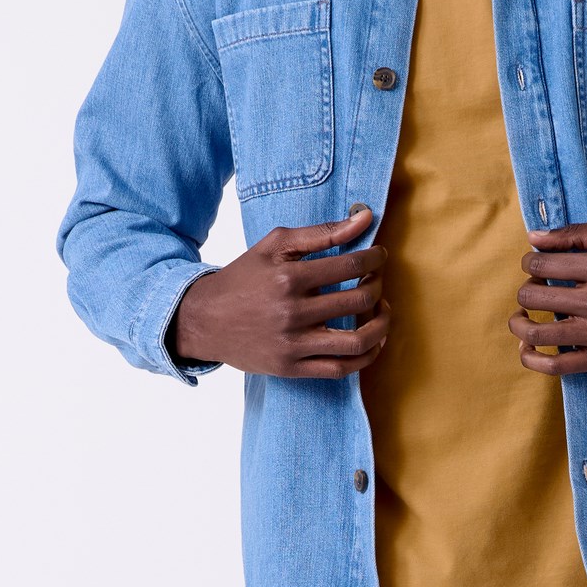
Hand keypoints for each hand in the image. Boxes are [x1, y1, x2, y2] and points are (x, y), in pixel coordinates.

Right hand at [170, 206, 389, 378]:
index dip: (374, 259)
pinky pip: (341, 368)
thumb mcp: (275, 245)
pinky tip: (373, 342)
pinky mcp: (292, 368)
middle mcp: (292, 312)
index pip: (350, 266)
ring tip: (382, 310)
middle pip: (358, 300)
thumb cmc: (243, 278)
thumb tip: (365, 218)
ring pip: (357, 341)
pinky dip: (366, 357)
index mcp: (289, 277)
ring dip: (381, 325)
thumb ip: (322, 232)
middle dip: (377, 286)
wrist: (204, 320)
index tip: (379, 256)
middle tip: (377, 280)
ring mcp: (293, 344)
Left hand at [508, 218, 586, 374]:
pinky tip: (527, 346)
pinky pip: (554, 366)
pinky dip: (531, 358)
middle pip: (532, 296)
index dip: (530, 263)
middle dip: (527, 289)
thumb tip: (534, 238)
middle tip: (538, 288)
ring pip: (535, 332)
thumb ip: (578, 232)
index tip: (539, 266)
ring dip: (519, 323)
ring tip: (522, 317)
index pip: (539, 264)